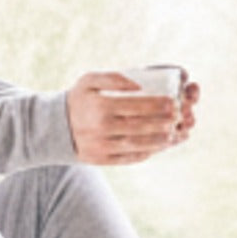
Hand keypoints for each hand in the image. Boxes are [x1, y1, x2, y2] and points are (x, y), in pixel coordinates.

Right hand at [66, 72, 196, 165]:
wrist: (56, 127)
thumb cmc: (80, 99)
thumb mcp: (89, 80)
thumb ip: (114, 77)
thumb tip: (139, 84)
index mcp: (100, 106)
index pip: (135, 106)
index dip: (157, 105)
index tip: (174, 102)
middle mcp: (100, 128)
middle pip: (139, 127)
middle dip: (163, 122)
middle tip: (179, 117)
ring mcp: (101, 146)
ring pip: (137, 145)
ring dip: (159, 140)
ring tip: (173, 133)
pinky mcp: (101, 160)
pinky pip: (129, 158)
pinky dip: (147, 152)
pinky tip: (158, 146)